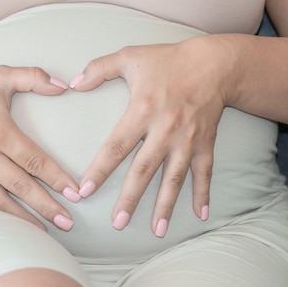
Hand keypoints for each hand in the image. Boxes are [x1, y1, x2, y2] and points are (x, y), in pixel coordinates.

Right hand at [0, 66, 80, 231]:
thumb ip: (33, 77)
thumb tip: (63, 85)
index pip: (35, 161)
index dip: (57, 178)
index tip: (75, 193)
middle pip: (22, 188)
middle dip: (47, 207)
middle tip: (69, 222)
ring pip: (1, 202)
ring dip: (25, 218)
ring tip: (47, 231)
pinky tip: (15, 224)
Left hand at [69, 39, 227, 236]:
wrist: (214, 63)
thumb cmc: (168, 60)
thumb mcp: (130, 56)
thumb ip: (99, 68)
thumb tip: (73, 82)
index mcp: (142, 111)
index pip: (116, 147)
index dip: (99, 170)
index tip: (84, 192)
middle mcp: (165, 130)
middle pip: (144, 170)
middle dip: (131, 198)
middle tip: (118, 224)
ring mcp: (187, 139)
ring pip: (174, 178)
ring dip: (166, 205)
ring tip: (157, 230)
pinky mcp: (205, 143)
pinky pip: (204, 173)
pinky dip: (203, 194)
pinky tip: (200, 215)